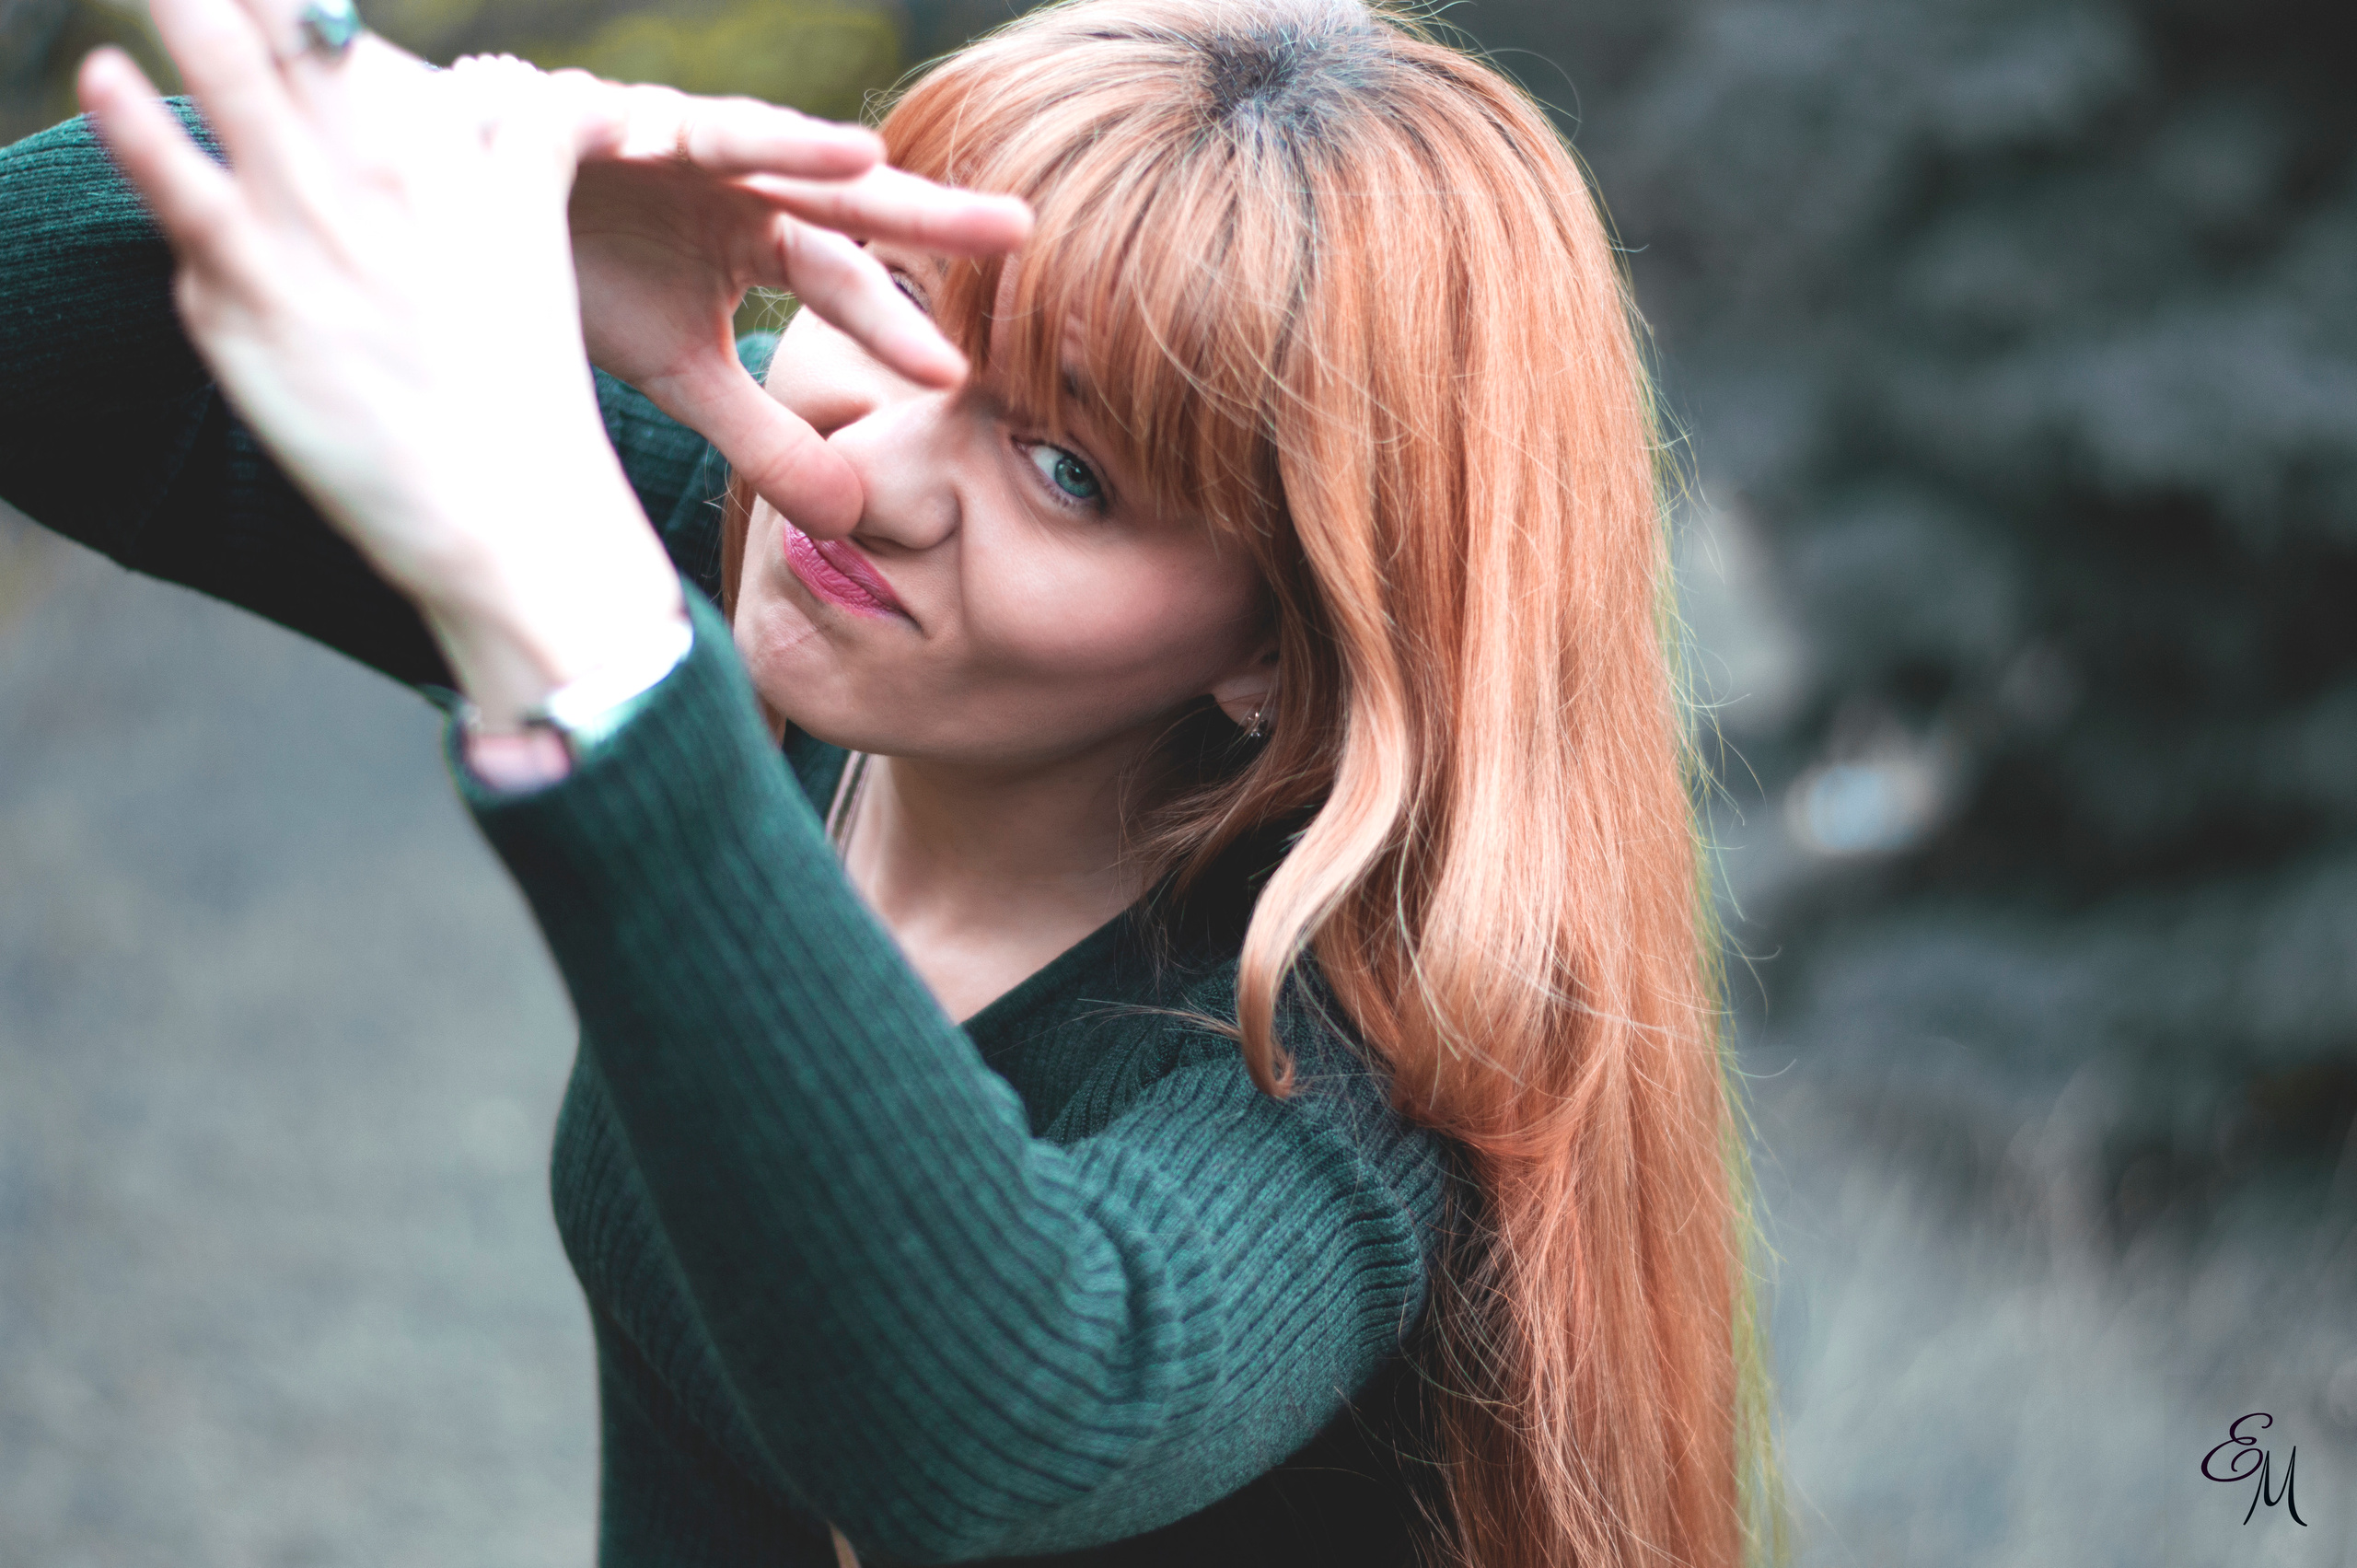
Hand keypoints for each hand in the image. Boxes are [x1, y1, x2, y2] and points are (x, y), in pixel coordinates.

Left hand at [76, 2, 684, 724]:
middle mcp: (376, 175)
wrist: (506, 511)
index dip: (302, 2)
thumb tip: (544, 101)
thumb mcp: (539, 246)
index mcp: (447, 157)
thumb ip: (527, 155)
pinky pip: (175, 192)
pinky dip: (134, 126)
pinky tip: (103, 76)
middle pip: (289, 34)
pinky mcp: (243, 301)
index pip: (346, 38)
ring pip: (230, 81)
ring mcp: (303, 232)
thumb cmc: (522, 387)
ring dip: (190, 9)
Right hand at [562, 84, 1032, 534]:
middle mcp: (732, 181)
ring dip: (819, 156)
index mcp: (757, 238)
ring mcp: (670, 137)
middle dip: (926, 213)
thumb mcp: (683, 374)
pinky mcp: (597, 114)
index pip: (846, 284)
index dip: (897, 329)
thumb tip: (850, 521)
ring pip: (761, 146)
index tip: (963, 377)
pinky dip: (712, 132)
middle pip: (842, 202)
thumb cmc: (581, 280)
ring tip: (881, 167)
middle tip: (1020, 231)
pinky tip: (758, 138)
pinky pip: (662, 125)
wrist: (450, 220)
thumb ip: (764, 437)